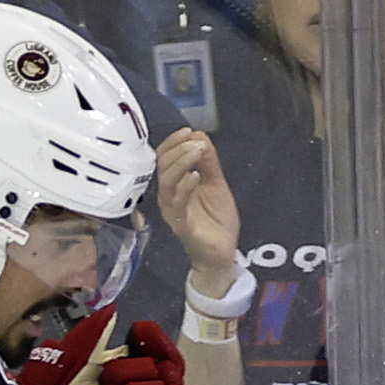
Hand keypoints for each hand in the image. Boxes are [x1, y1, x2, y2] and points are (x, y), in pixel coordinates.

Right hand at [154, 127, 242, 286]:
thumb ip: (209, 163)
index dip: (174, 142)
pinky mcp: (181, 225)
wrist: (222, 253)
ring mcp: (172, 210)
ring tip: (197, 152)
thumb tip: (201, 136)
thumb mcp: (216, 184)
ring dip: (182, 163)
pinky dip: (185, 186)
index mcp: (174, 184)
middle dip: (179, 149)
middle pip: (163, 166)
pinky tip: (196, 176)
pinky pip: (177, 203)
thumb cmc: (216, 220)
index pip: (165, 157)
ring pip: (167, 181)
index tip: (189, 130)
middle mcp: (168, 195)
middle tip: (196, 141)